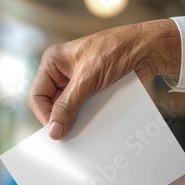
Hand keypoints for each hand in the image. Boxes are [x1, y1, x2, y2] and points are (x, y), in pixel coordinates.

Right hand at [28, 19, 180, 139]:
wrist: (147, 50)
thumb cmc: (115, 51)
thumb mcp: (88, 79)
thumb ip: (68, 105)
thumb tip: (53, 130)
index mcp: (53, 62)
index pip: (37, 95)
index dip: (44, 114)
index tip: (56, 131)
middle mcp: (63, 73)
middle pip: (52, 104)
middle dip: (60, 118)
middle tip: (69, 135)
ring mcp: (79, 82)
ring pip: (69, 109)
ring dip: (76, 120)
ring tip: (83, 131)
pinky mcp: (94, 90)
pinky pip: (85, 109)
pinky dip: (89, 118)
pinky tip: (95, 125)